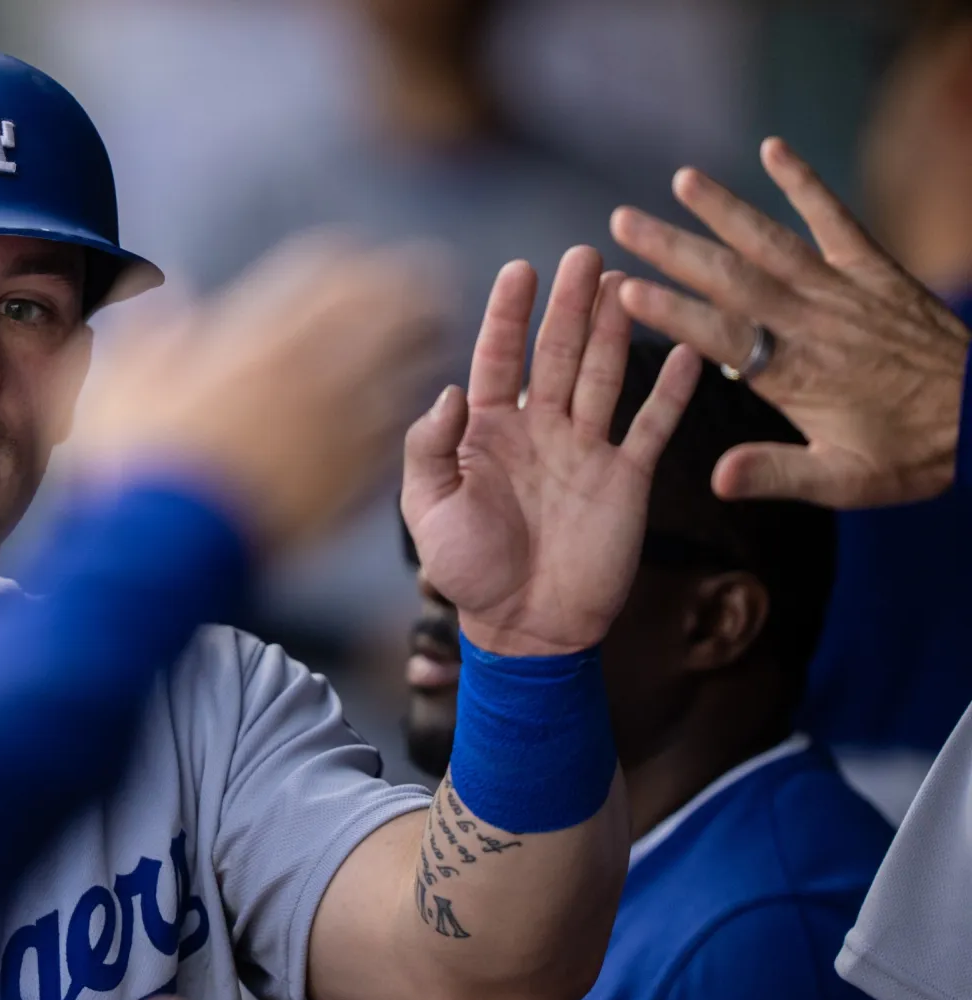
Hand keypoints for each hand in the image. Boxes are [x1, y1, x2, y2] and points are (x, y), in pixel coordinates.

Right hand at [73, 235, 448, 555]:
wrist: (166, 548)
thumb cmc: (139, 464)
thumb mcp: (123, 382)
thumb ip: (153, 334)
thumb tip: (165, 297)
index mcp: (260, 340)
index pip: (334, 276)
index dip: (362, 265)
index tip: (375, 264)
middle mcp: (312, 375)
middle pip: (392, 316)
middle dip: (415, 300)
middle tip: (430, 297)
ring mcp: (338, 430)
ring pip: (407, 376)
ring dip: (422, 358)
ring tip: (432, 351)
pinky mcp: (349, 483)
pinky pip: (395, 441)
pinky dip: (402, 424)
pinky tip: (402, 422)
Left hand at [402, 247, 699, 655]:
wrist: (524, 628)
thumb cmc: (468, 572)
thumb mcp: (429, 510)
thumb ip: (430, 448)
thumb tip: (449, 390)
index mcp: (488, 432)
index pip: (499, 358)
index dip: (508, 315)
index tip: (519, 269)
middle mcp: (540, 430)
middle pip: (559, 354)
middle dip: (569, 305)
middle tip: (585, 252)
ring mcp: (586, 451)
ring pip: (606, 376)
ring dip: (617, 330)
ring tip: (626, 281)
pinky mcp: (626, 479)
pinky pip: (652, 426)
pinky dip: (672, 390)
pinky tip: (690, 350)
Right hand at [610, 137, 968, 507]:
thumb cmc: (912, 453)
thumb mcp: (844, 481)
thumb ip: (777, 473)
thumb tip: (718, 479)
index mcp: (794, 373)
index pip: (718, 335)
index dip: (669, 311)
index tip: (624, 289)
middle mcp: (811, 321)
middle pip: (732, 277)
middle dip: (673, 248)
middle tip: (622, 221)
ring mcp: (842, 289)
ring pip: (772, 241)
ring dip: (725, 208)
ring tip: (681, 179)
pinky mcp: (873, 269)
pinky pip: (833, 218)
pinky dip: (803, 182)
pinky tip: (773, 149)